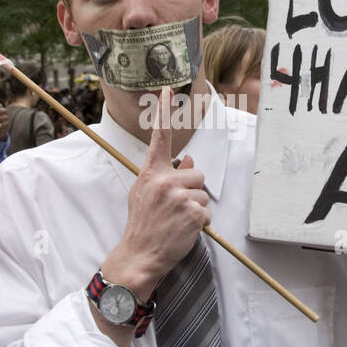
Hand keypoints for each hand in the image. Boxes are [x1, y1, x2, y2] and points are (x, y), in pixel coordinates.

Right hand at [104, 87, 209, 299]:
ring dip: (196, 209)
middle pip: (196, 174)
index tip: (168, 91)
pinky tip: (183, 230)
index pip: (159, 138)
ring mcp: (178, 196)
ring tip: (177, 221)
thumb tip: (191, 160)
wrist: (139, 255)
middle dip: (191, 191)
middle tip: (175, 210)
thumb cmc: (142, 225)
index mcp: (151, 173)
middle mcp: (163, 181)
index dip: (164, 113)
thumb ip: (165, 176)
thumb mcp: (145, 195)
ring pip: (203, 194)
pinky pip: (207, 212)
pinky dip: (200, 224)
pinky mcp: (192, 213)